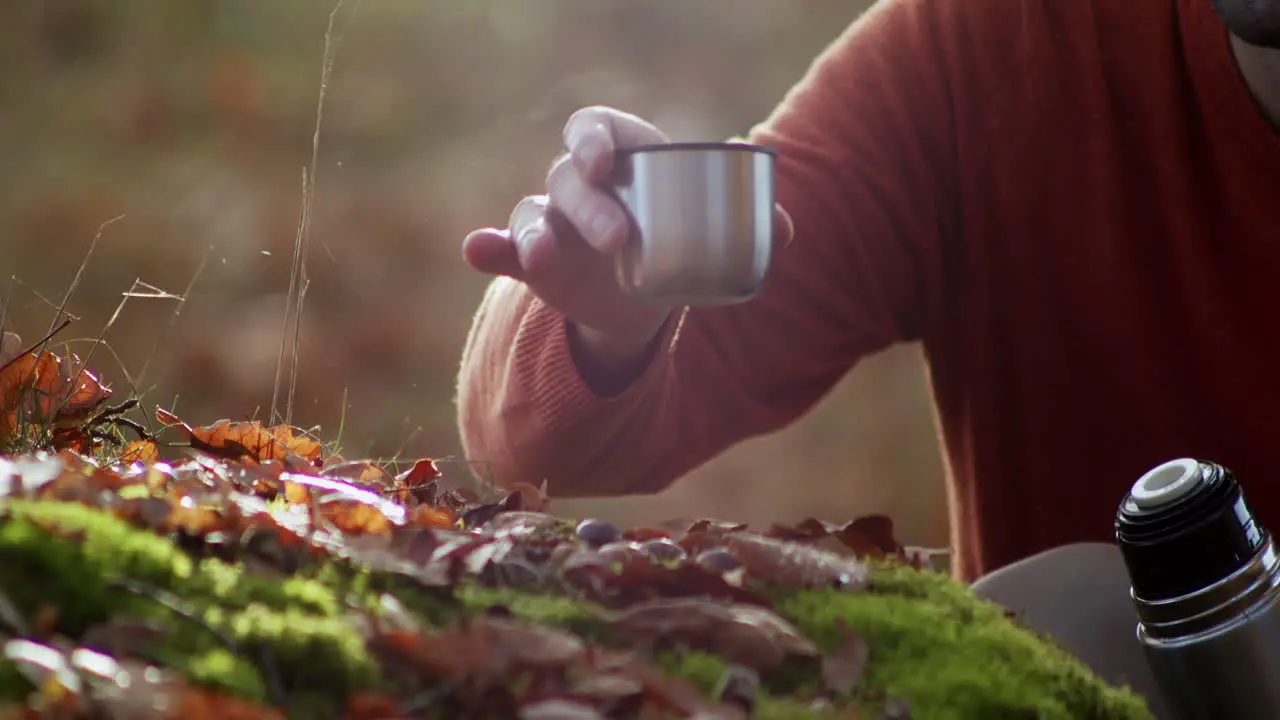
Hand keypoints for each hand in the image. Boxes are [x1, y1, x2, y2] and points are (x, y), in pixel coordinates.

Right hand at [462, 106, 793, 382]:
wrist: (649, 295)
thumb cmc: (681, 241)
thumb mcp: (715, 233)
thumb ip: (751, 225)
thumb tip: (786, 229)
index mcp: (622, 159)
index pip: (597, 128)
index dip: (594, 136)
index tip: (607, 160)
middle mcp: (581, 184)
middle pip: (569, 176)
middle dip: (589, 203)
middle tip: (619, 237)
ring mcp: (554, 222)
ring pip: (534, 214)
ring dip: (537, 232)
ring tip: (544, 255)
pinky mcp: (536, 261)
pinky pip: (505, 249)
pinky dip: (489, 248)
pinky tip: (478, 251)